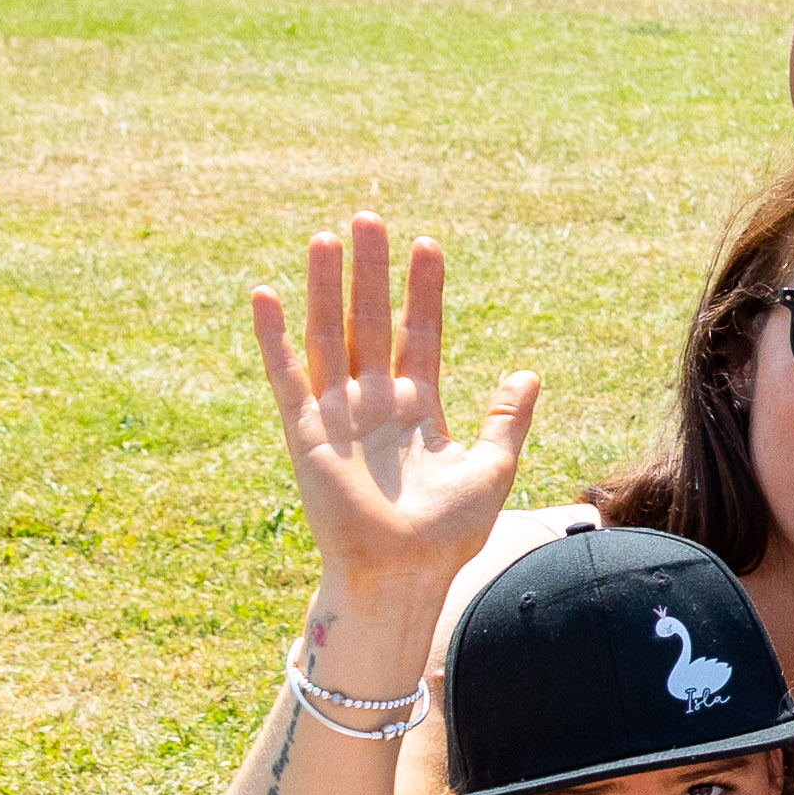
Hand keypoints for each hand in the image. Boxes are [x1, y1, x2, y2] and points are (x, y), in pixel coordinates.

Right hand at [247, 215, 539, 617]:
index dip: (422, 292)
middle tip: (367, 217)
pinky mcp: (305, 433)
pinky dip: (274, 337)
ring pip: (329, 336)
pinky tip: (266, 294)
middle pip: (371, 322)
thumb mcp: (490, 471)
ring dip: (325, 287)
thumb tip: (527, 374)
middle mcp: (375, 403)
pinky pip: (287, 376)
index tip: (427, 246)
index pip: (419, 334)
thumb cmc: (446, 537)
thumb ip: (505, 421)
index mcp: (418, 408)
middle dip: (371, 271)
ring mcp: (338, 415)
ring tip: (326, 238)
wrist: (403, 578)